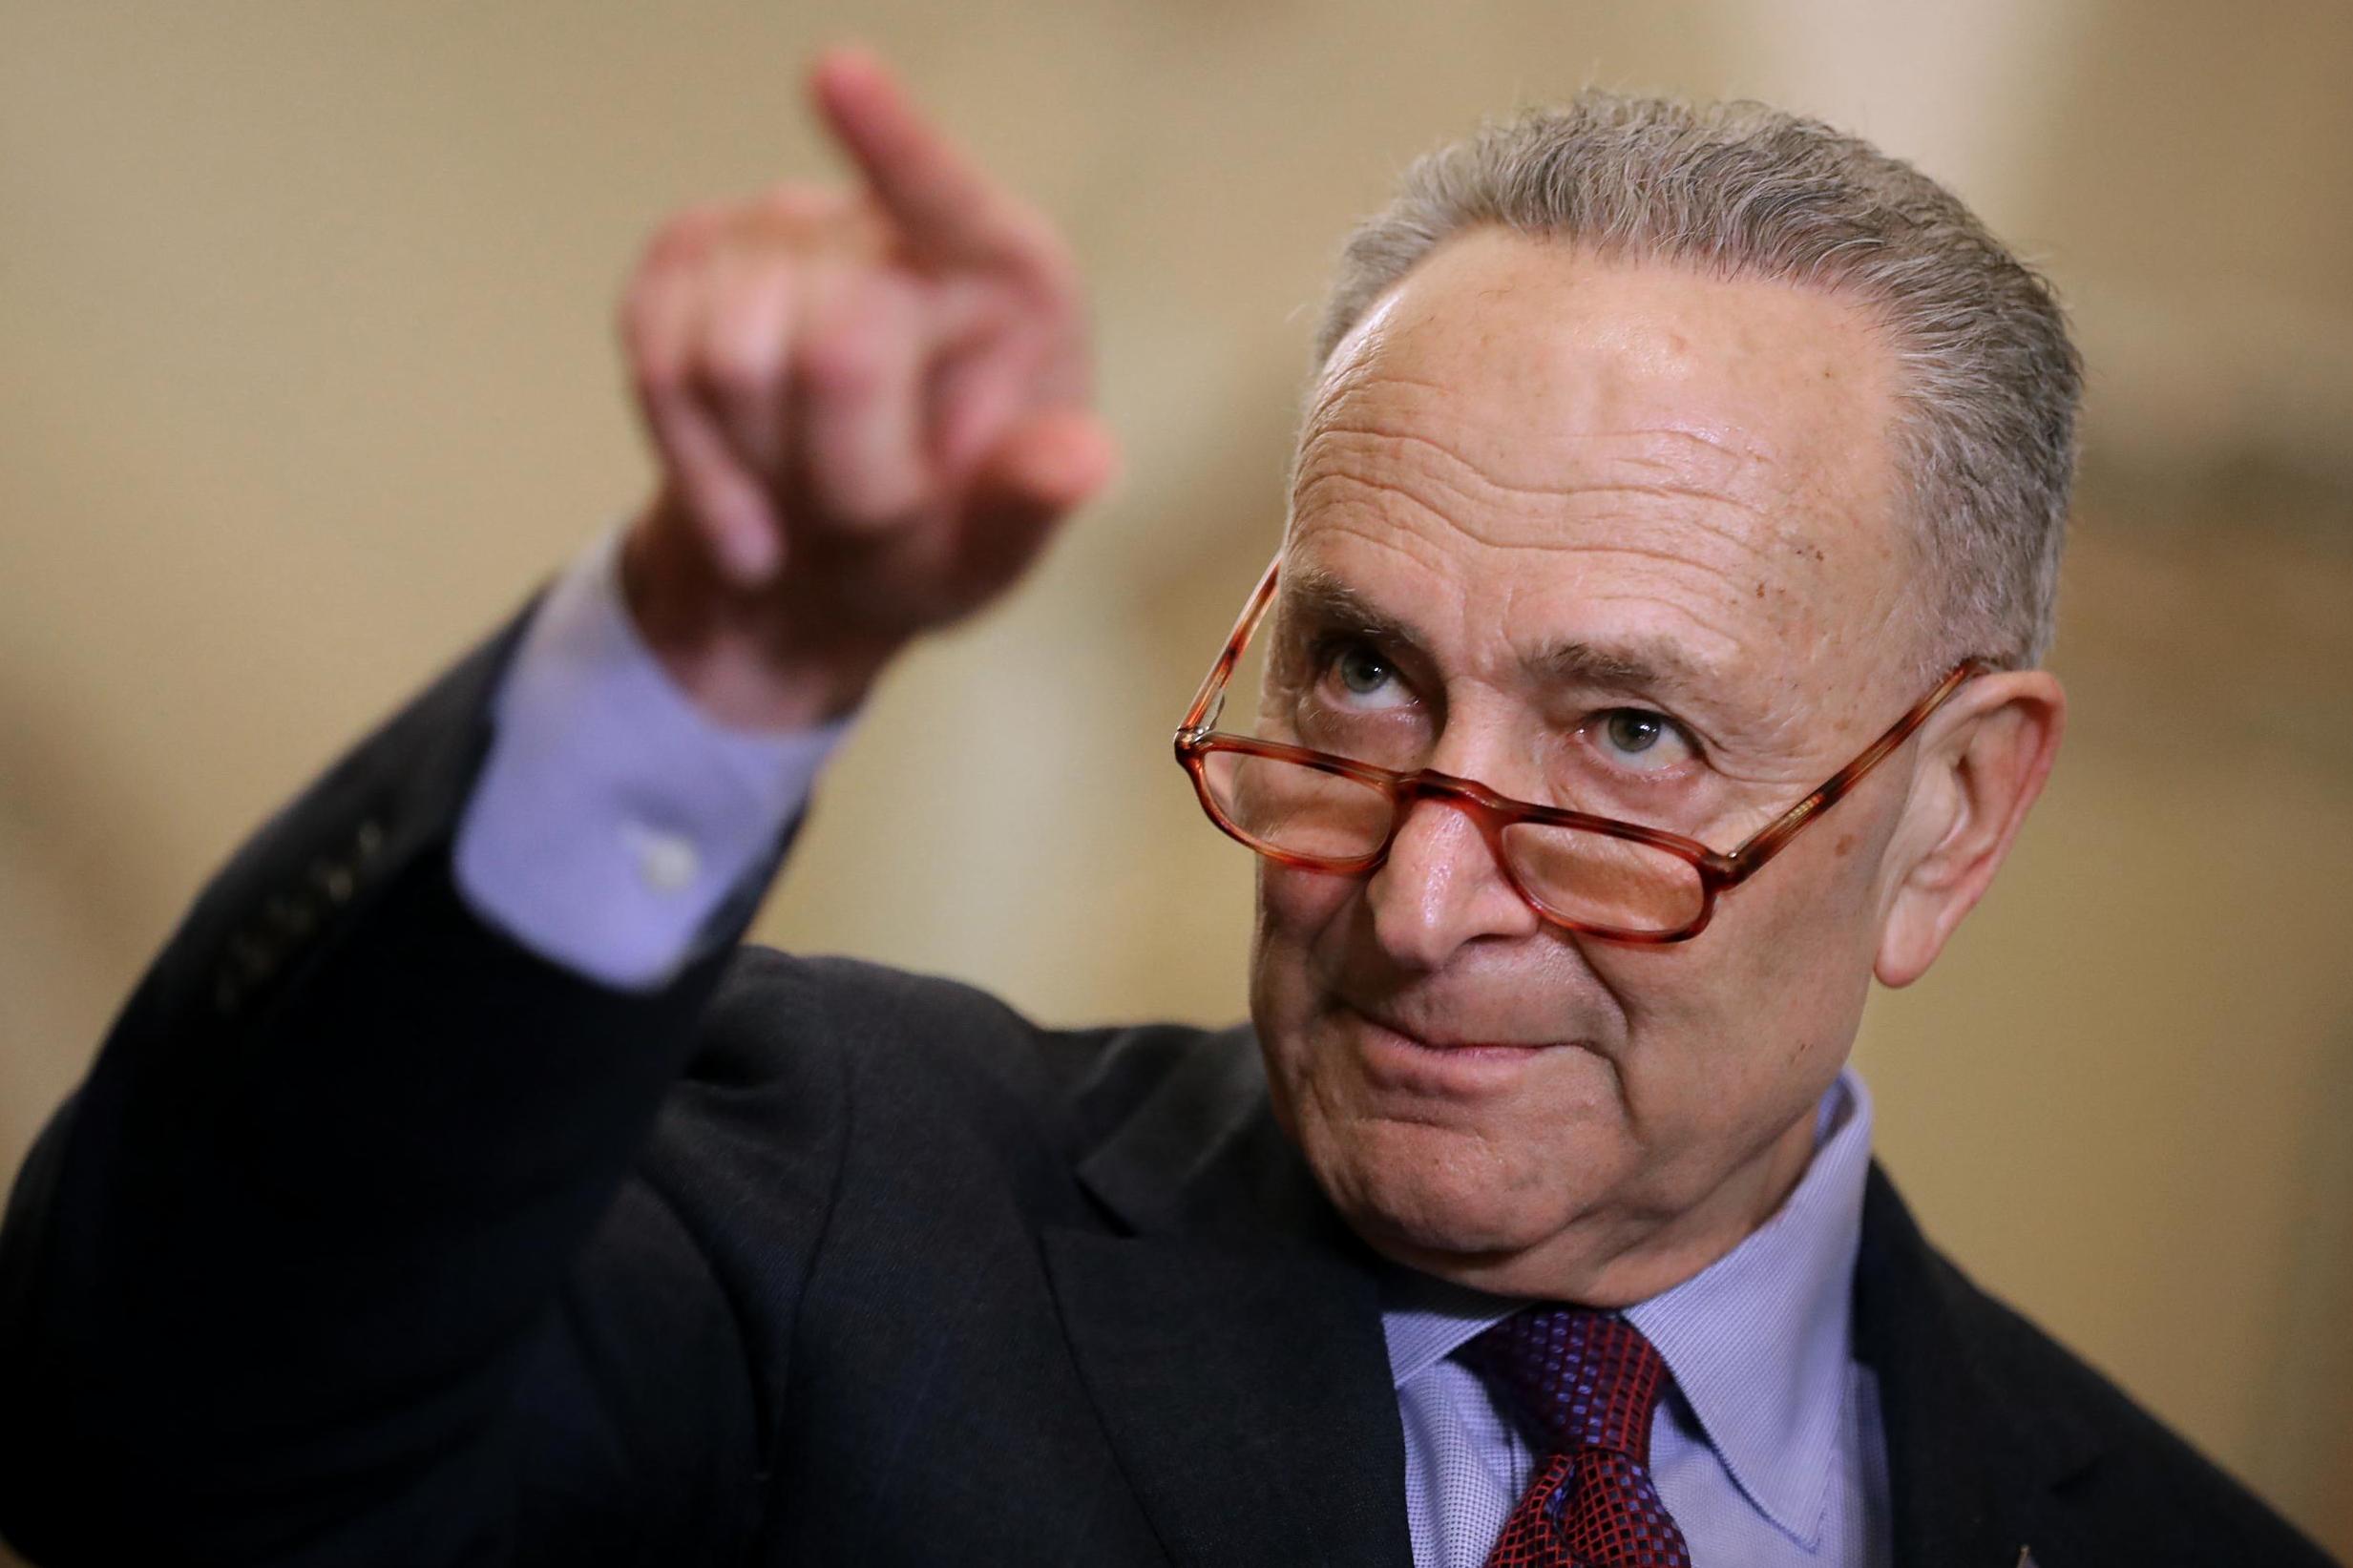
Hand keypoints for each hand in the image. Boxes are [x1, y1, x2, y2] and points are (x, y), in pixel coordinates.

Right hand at [616, 46, 1116, 728]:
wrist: (819, 562)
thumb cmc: (932, 542)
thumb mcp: (993, 551)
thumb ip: (1026, 503)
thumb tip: (1083, 463)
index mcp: (1006, 274)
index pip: (946, 202)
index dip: (891, 142)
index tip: (837, 71)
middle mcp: (892, 228)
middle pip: (828, 348)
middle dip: (836, 469)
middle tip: (859, 517)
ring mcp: (778, 228)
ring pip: (726, 360)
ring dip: (758, 471)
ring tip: (801, 508)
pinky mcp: (684, 256)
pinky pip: (654, 357)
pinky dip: (693, 459)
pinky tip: (742, 508)